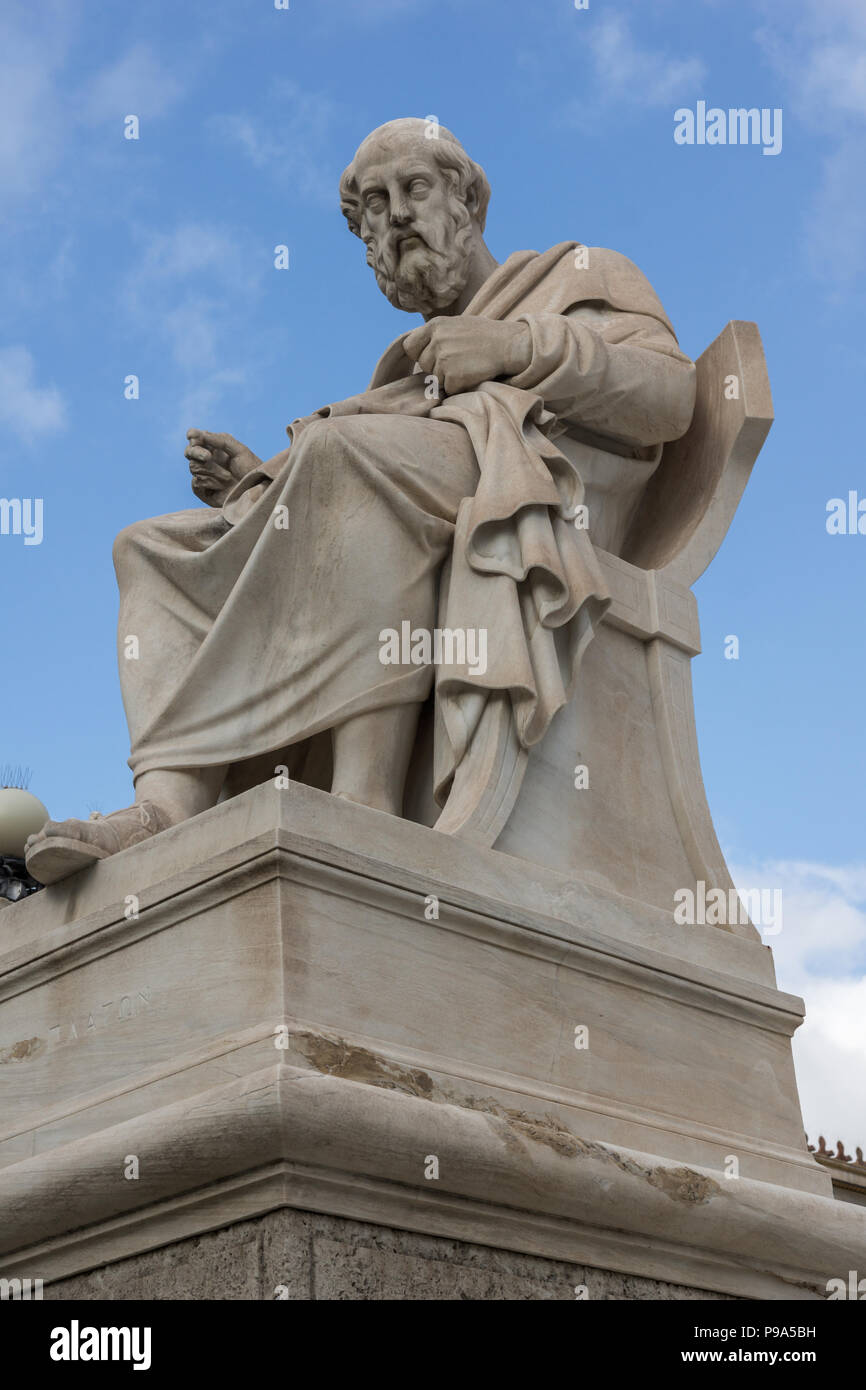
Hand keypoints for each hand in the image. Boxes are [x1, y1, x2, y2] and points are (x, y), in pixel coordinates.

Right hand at [185, 430, 262, 506]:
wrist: (256, 491)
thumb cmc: (251, 469)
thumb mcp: (239, 450)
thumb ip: (220, 440)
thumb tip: (200, 434)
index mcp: (214, 447)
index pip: (196, 438)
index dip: (192, 436)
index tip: (192, 436)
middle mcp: (207, 460)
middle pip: (189, 452)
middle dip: (196, 452)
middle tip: (208, 456)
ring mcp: (204, 475)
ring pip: (194, 467)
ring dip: (213, 471)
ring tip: (229, 477)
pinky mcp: (203, 491)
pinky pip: (196, 483)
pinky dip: (210, 483)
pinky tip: (222, 487)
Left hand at [402, 316, 531, 396]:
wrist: (509, 345)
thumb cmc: (486, 335)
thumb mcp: (457, 324)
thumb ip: (437, 334)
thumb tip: (419, 347)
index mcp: (435, 325)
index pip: (410, 346)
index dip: (419, 354)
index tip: (432, 357)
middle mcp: (436, 340)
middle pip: (424, 365)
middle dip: (437, 367)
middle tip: (459, 361)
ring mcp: (444, 359)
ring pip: (436, 378)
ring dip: (450, 377)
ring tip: (468, 366)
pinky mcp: (453, 377)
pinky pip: (449, 388)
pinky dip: (459, 386)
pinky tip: (472, 374)